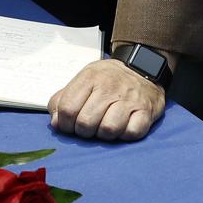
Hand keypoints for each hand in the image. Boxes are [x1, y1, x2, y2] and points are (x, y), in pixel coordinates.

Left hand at [47, 59, 165, 141]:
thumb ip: (64, 99)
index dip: (64, 124)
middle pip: (86, 123)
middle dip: (84, 131)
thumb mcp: (83, 80)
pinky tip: (123, 126)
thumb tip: (56, 123)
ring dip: (105, 134)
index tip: (69, 125)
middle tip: (89, 126)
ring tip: (106, 126)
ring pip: (108, 130)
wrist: (142, 67)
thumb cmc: (107, 79)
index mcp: (90, 77)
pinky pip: (131, 133)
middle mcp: (109, 87)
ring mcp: (129, 99)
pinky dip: (125, 135)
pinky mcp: (146, 111)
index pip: (67, 108)